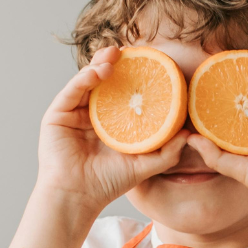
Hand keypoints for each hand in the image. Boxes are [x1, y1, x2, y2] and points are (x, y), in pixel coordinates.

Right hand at [36, 47, 191, 213]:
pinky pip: (71, 91)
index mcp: (110, 122)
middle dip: (114, 63)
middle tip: (129, 50)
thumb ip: (167, 152)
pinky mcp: (57, 116)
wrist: (79, 197)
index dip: (132, 75)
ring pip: (86, 81)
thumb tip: (190, 135)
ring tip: (114, 56)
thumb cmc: (108, 183)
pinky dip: (84, 79)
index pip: (120, 91)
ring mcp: (72, 113)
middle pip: (102, 81)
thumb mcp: (144, 165)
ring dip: (100, 65)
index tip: (148, 60)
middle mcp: (90, 114)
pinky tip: (98, 73)